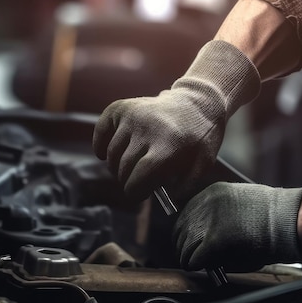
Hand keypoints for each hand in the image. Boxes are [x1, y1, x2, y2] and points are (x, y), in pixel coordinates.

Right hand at [92, 40, 259, 201]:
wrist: (198, 102)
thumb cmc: (199, 138)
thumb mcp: (202, 163)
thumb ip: (185, 186)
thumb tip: (166, 200)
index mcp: (169, 145)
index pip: (140, 176)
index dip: (134, 191)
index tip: (136, 195)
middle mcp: (147, 129)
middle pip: (124, 166)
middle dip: (126, 181)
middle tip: (133, 183)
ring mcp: (132, 116)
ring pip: (112, 152)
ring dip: (115, 166)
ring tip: (126, 170)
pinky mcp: (122, 108)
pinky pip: (101, 129)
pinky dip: (99, 145)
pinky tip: (103, 154)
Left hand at [173, 182, 301, 271]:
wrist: (290, 219)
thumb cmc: (272, 215)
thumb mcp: (238, 205)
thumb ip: (217, 215)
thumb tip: (201, 235)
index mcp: (212, 192)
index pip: (185, 213)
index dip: (184, 230)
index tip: (185, 240)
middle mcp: (206, 203)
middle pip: (181, 229)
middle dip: (182, 244)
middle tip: (186, 255)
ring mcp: (210, 221)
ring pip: (185, 244)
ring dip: (187, 256)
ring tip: (191, 263)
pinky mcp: (215, 240)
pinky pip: (196, 256)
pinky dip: (194, 263)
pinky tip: (197, 266)